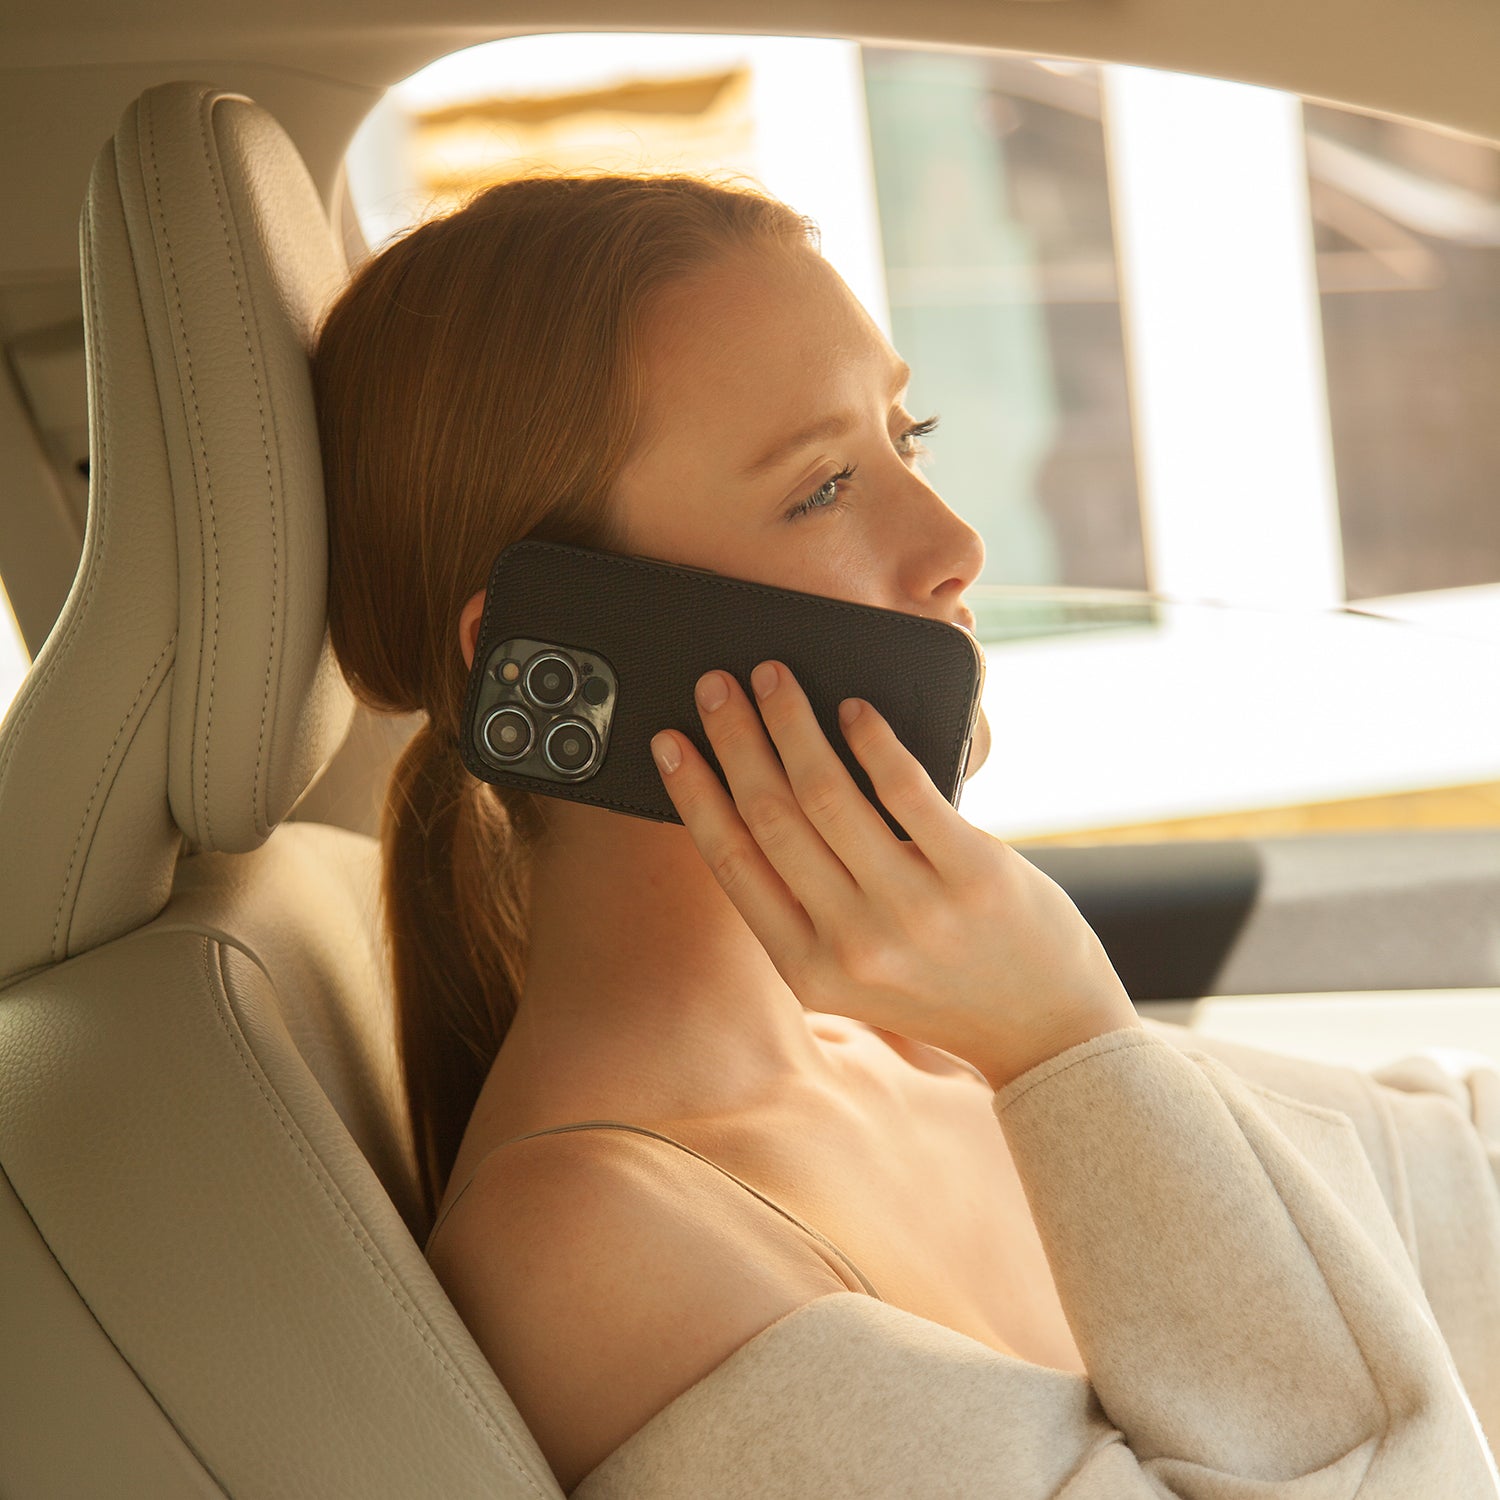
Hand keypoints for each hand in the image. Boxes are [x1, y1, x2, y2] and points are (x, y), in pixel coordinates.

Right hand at [650, 661, 1140, 1091]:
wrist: (1048, 1032)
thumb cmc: (943, 987)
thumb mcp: (853, 974)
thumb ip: (808, 908)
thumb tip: (763, 796)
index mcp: (807, 968)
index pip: (732, 862)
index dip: (694, 794)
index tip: (671, 743)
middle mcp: (852, 943)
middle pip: (772, 815)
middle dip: (735, 739)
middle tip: (717, 685)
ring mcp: (914, 910)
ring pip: (827, 794)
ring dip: (791, 724)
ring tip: (774, 679)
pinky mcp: (973, 874)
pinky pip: (906, 790)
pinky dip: (873, 740)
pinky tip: (855, 709)